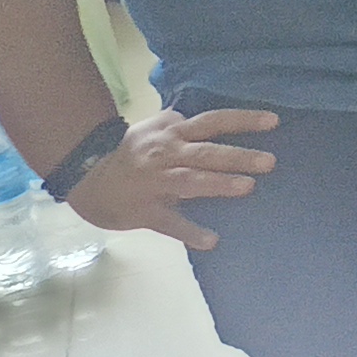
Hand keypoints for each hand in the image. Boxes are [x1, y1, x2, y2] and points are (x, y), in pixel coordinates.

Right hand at [76, 105, 277, 252]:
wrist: (83, 177)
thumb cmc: (125, 152)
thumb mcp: (149, 129)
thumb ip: (175, 123)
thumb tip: (195, 115)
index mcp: (172, 134)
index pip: (213, 122)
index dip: (242, 120)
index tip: (273, 121)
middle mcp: (166, 155)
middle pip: (206, 152)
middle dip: (238, 156)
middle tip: (270, 162)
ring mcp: (155, 183)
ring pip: (190, 181)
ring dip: (219, 183)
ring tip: (248, 187)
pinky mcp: (145, 211)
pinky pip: (169, 222)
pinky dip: (189, 231)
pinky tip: (211, 240)